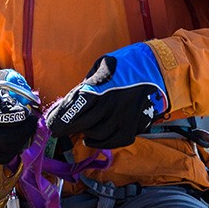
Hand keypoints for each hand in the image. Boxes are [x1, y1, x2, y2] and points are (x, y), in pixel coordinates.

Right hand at [0, 69, 39, 164]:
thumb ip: (10, 80)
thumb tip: (26, 89)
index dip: (16, 116)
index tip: (26, 112)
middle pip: (3, 138)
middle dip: (23, 131)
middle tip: (32, 123)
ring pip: (3, 149)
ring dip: (20, 142)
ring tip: (26, 131)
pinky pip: (0, 157)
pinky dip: (12, 152)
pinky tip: (17, 141)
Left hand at [45, 43, 169, 148]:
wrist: (158, 68)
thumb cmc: (126, 64)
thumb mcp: (101, 66)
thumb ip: (87, 85)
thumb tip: (73, 101)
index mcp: (98, 87)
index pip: (72, 108)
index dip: (58, 119)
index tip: (50, 124)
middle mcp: (109, 104)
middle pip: (81, 123)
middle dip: (66, 129)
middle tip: (59, 131)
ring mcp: (122, 117)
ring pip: (97, 134)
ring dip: (85, 134)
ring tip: (80, 131)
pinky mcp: (135, 125)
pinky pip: (115, 141)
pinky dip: (102, 143)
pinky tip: (93, 140)